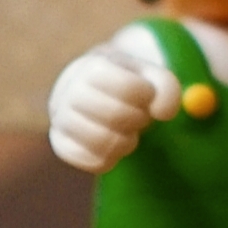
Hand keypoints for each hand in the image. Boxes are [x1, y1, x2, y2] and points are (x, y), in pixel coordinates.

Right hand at [48, 48, 177, 174]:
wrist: (102, 90)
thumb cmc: (133, 82)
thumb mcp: (153, 77)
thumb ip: (166, 88)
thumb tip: (163, 114)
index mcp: (93, 66)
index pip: (128, 87)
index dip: (147, 95)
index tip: (147, 93)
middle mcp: (69, 91)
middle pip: (114, 114)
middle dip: (138, 118)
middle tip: (141, 116)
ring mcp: (61, 118)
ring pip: (100, 141)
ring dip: (126, 141)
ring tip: (128, 131)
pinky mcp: (61, 143)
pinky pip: (90, 161)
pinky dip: (111, 158)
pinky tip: (115, 144)